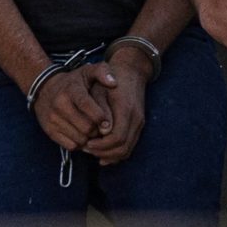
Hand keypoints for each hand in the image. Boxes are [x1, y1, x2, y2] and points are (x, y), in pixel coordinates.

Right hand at [32, 63, 116, 150]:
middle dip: (97, 130)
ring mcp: (53, 119)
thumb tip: (114, 83)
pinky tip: (82, 134)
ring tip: (93, 131)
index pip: (87, 106)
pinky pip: (71, 145)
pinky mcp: (49, 130)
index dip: (100, 116)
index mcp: (71, 90)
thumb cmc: (74, 82)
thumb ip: (103, 72)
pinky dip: (79, 143)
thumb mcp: (87, 71)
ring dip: (90, 138)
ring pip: (79, 139)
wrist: (44, 89)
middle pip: (86, 127)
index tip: (107, 121)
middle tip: (102, 128)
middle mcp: (59, 104)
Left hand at [83, 48, 151, 165]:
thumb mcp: (100, 90)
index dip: (100, 145)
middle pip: (122, 148)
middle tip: (86, 149)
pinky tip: (102, 154)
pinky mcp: (138, 125)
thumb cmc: (111, 80)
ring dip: (109, 155)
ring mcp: (139, 123)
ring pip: (127, 150)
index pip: (117, 138)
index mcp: (126, 110)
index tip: (86, 143)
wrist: (131, 71)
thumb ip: (101, 111)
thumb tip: (101, 132)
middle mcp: (136, 119)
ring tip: (92, 150)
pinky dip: (116, 153)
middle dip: (103, 152)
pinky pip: (130, 146)